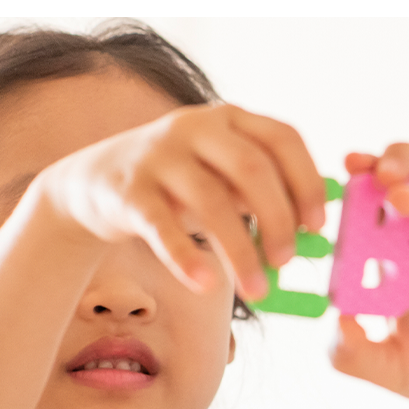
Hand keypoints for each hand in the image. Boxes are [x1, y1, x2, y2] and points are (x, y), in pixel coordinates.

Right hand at [31, 103, 326, 299]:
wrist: (92, 184)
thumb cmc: (177, 185)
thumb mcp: (222, 178)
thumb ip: (262, 196)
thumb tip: (310, 233)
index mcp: (229, 119)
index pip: (283, 137)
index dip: (307, 181)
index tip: (317, 225)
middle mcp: (195, 127)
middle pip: (252, 169)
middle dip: (278, 219)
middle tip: (287, 261)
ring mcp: (158, 155)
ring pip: (211, 201)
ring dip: (241, 251)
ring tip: (257, 289)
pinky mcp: (127, 188)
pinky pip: (162, 226)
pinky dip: (186, 257)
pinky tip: (205, 284)